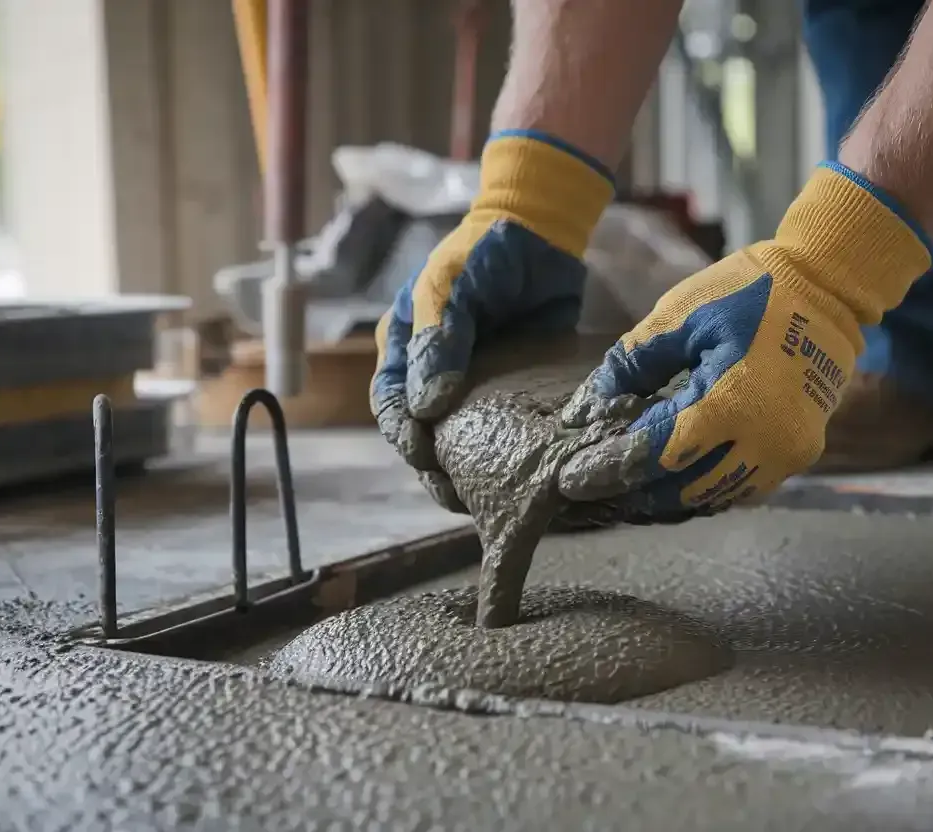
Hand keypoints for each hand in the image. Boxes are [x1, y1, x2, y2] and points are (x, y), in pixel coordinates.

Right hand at [371, 132, 613, 512]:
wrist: (541, 231)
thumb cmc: (482, 252)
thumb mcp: (448, 287)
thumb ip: (440, 341)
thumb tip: (427, 409)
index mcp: (404, 352)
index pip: (392, 407)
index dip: (404, 437)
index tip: (427, 457)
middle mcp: (433, 377)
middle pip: (425, 437)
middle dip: (438, 470)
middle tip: (462, 495)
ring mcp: (475, 389)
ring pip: (466, 444)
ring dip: (475, 472)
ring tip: (494, 498)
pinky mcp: (515, 393)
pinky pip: (509, 433)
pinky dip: (514, 456)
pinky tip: (531, 476)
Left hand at [556, 162, 932, 521]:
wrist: (829, 289)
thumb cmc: (751, 291)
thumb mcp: (681, 315)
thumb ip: (634, 361)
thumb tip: (592, 403)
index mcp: (732, 403)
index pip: (656, 454)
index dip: (612, 468)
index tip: (573, 479)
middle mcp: (764, 441)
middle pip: (683, 489)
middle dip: (635, 490)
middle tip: (595, 486)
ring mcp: (787, 454)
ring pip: (714, 496)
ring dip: (669, 495)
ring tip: (628, 486)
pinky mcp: (799, 454)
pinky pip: (744, 487)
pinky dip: (707, 486)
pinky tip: (675, 477)